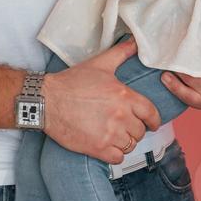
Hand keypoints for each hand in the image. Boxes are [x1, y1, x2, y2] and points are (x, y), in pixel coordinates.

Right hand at [42, 38, 161, 164]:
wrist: (46, 100)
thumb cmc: (72, 82)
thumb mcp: (100, 64)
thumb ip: (121, 53)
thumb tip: (135, 42)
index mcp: (125, 97)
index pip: (151, 114)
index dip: (154, 120)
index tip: (152, 124)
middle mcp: (121, 117)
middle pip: (140, 131)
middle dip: (135, 129)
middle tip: (125, 127)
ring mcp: (109, 134)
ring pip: (130, 145)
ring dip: (125, 142)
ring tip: (116, 136)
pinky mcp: (97, 148)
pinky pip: (118, 158)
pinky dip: (115, 154)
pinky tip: (108, 146)